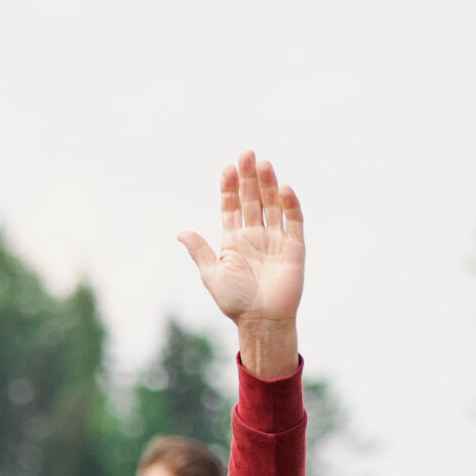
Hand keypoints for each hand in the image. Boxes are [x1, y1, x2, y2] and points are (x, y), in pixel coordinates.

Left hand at [177, 151, 303, 378]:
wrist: (261, 322)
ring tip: (263, 164)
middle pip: (252, 199)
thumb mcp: (212, 274)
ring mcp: (275, 239)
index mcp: (234, 240)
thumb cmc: (235, 302)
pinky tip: (284, 189)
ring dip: (268, 185)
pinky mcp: (294, 247)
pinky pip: (293, 221)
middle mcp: (255, 235)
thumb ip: (200, 251)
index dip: (230, 188)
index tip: (227, 168)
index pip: (231, 207)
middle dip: (249, 178)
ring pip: (272, 205)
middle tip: (247, 154)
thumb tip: (180, 231)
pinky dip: (290, 205)